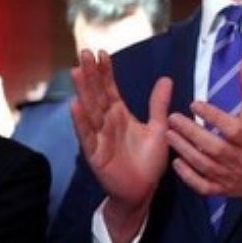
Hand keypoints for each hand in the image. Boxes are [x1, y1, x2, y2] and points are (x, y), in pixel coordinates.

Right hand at [70, 50, 170, 242]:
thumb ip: (158, 105)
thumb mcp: (158, 128)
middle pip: (97, 94)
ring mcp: (99, 137)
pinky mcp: (96, 154)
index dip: (106, 72)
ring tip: (76, 71)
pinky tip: (75, 106)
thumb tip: (166, 79)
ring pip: (90, 110)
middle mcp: (107, 123)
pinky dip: (81, 122)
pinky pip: (88, 136)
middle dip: (91, 74)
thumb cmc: (148, 160)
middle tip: (84, 52)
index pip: (110, 89)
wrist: (143, 190)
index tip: (102, 53)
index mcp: (120, 115)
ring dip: (83, 91)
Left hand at [165, 58, 241, 218]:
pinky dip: (189, 176)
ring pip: (203, 164)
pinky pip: (202, 185)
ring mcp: (227, 174)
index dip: (212, 116)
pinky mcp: (219, 188)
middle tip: (172, 117)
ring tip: (168, 134)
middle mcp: (238, 157)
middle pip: (212, 146)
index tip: (195, 104)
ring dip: (184, 149)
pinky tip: (176, 162)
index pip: (230, 127)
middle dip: (191, 132)